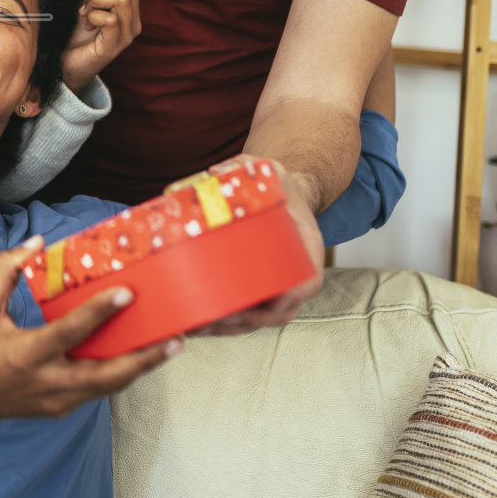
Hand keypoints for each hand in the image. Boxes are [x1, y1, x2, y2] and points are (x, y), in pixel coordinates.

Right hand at [0, 240, 182, 426]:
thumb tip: (36, 243)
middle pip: (106, 376)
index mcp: (24, 353)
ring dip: (139, 368)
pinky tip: (135, 356)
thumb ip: (7, 271)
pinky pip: (95, 390)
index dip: (100, 312)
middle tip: (176, 340)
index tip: (127, 293)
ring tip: (169, 347)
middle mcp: (45, 382)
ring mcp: (55, 401)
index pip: (69, 332)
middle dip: (144, 360)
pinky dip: (116, 374)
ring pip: (107, 387)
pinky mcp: (59, 409)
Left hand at [60, 0, 141, 92]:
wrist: (66, 67)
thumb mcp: (88, 3)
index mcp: (130, 10)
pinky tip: (86, 25)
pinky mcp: (114, 46)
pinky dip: (93, 16)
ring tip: (85, 12)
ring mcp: (127, 35)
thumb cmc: (76, 36)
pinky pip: (110, 18)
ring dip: (96, 0)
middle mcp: (134, 22)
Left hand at [190, 158, 325, 336]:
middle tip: (199, 319)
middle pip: (267, 315)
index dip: (268, 306)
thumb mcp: (270, 172)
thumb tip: (213, 175)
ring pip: (253, 322)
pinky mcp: (263, 294)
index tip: (237, 309)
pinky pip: (246, 317)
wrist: (289, 197)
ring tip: (188, 326)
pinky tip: (195, 325)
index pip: (296, 291)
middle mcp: (297, 282)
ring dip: (222, 329)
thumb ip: (245, 168)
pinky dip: (222, 324)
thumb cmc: (281, 189)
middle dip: (232, 323)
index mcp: (308, 257)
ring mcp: (280, 292)